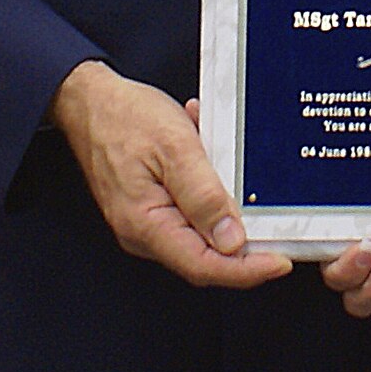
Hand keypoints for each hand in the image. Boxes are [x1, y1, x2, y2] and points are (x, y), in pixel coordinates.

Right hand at [51, 61, 291, 289]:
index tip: (281, 262)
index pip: (204, 266)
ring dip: (224, 206)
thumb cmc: (125, 117)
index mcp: (145, 224)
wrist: (88, 100)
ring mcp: (145, 221)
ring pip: (199, 232)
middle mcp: (143, 232)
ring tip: (234, 169)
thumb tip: (232, 242)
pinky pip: (188, 210)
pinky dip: (208, 189)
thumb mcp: (175, 147)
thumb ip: (203, 196)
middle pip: (204, 257)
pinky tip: (211, 155)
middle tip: (279, 226)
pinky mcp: (150, 206)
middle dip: (244, 244)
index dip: (246, 271)